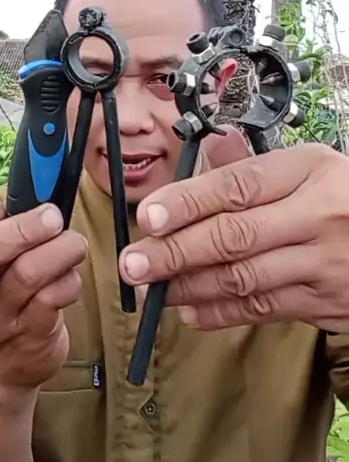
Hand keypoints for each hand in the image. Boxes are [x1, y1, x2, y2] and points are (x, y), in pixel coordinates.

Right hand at [0, 199, 86, 390]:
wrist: (9, 363)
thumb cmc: (9, 292)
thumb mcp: (1, 257)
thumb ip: (16, 220)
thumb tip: (48, 169)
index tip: (9, 204)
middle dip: (21, 229)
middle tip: (53, 217)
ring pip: (26, 273)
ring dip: (60, 249)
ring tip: (75, 244)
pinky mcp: (31, 334)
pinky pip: (53, 300)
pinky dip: (70, 281)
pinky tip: (71, 278)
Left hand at [119, 142, 348, 332]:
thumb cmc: (347, 197)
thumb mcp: (315, 165)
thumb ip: (258, 165)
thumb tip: (210, 149)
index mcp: (309, 172)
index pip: (238, 186)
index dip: (188, 202)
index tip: (149, 215)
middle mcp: (316, 217)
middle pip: (234, 236)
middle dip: (176, 252)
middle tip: (134, 264)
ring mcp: (323, 265)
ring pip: (243, 279)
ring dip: (190, 286)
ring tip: (151, 288)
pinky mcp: (326, 304)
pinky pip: (264, 309)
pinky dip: (222, 312)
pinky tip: (190, 310)